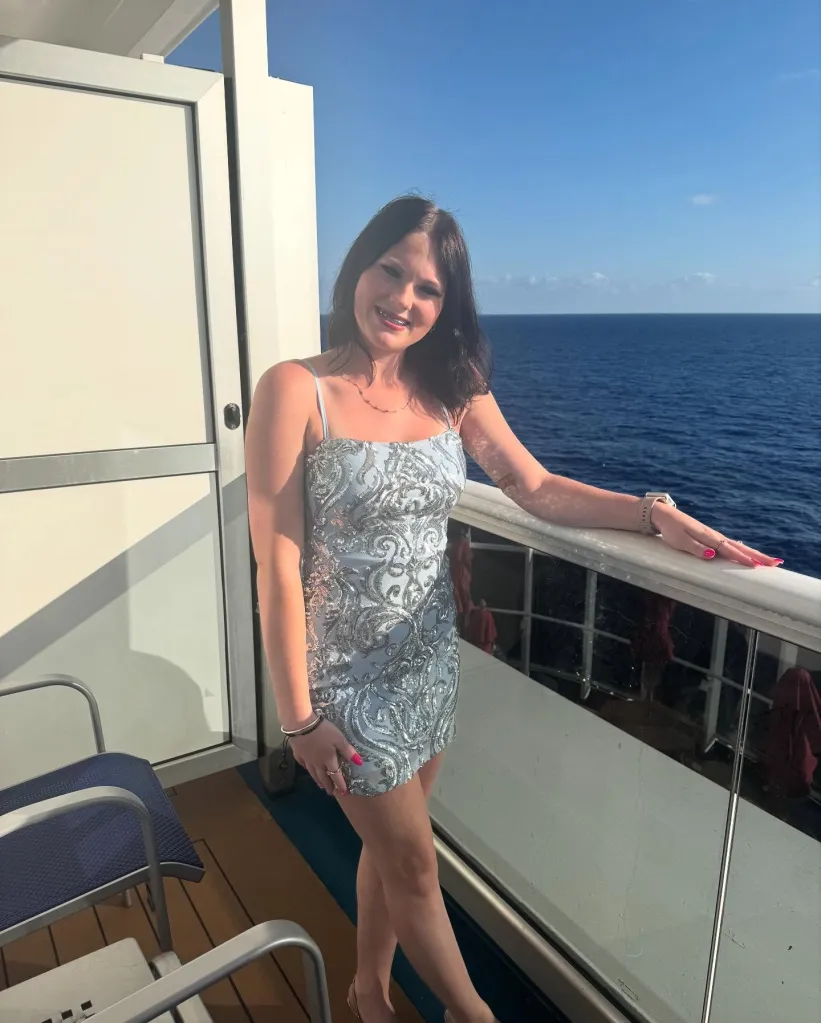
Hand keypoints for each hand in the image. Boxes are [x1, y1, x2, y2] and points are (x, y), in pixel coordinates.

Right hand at [290, 719, 362, 795]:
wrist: (301, 725)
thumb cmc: (323, 731)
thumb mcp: (339, 739)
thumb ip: (348, 751)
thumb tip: (359, 763)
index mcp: (328, 760)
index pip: (336, 775)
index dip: (340, 784)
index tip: (344, 792)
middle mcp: (317, 763)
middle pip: (323, 777)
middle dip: (328, 785)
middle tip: (331, 793)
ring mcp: (306, 759)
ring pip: (313, 773)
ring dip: (318, 781)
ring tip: (321, 786)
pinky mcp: (298, 753)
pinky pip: (303, 764)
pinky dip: (306, 769)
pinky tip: (307, 770)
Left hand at [652, 503, 782, 568]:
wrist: (663, 516)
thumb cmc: (671, 530)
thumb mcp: (680, 541)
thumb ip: (696, 549)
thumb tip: (713, 555)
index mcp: (709, 538)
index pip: (730, 550)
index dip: (744, 558)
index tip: (759, 566)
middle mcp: (715, 536)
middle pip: (740, 547)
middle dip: (758, 556)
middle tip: (777, 563)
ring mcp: (714, 536)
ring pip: (738, 546)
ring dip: (754, 553)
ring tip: (770, 561)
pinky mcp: (710, 537)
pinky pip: (731, 545)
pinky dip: (742, 549)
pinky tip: (748, 553)